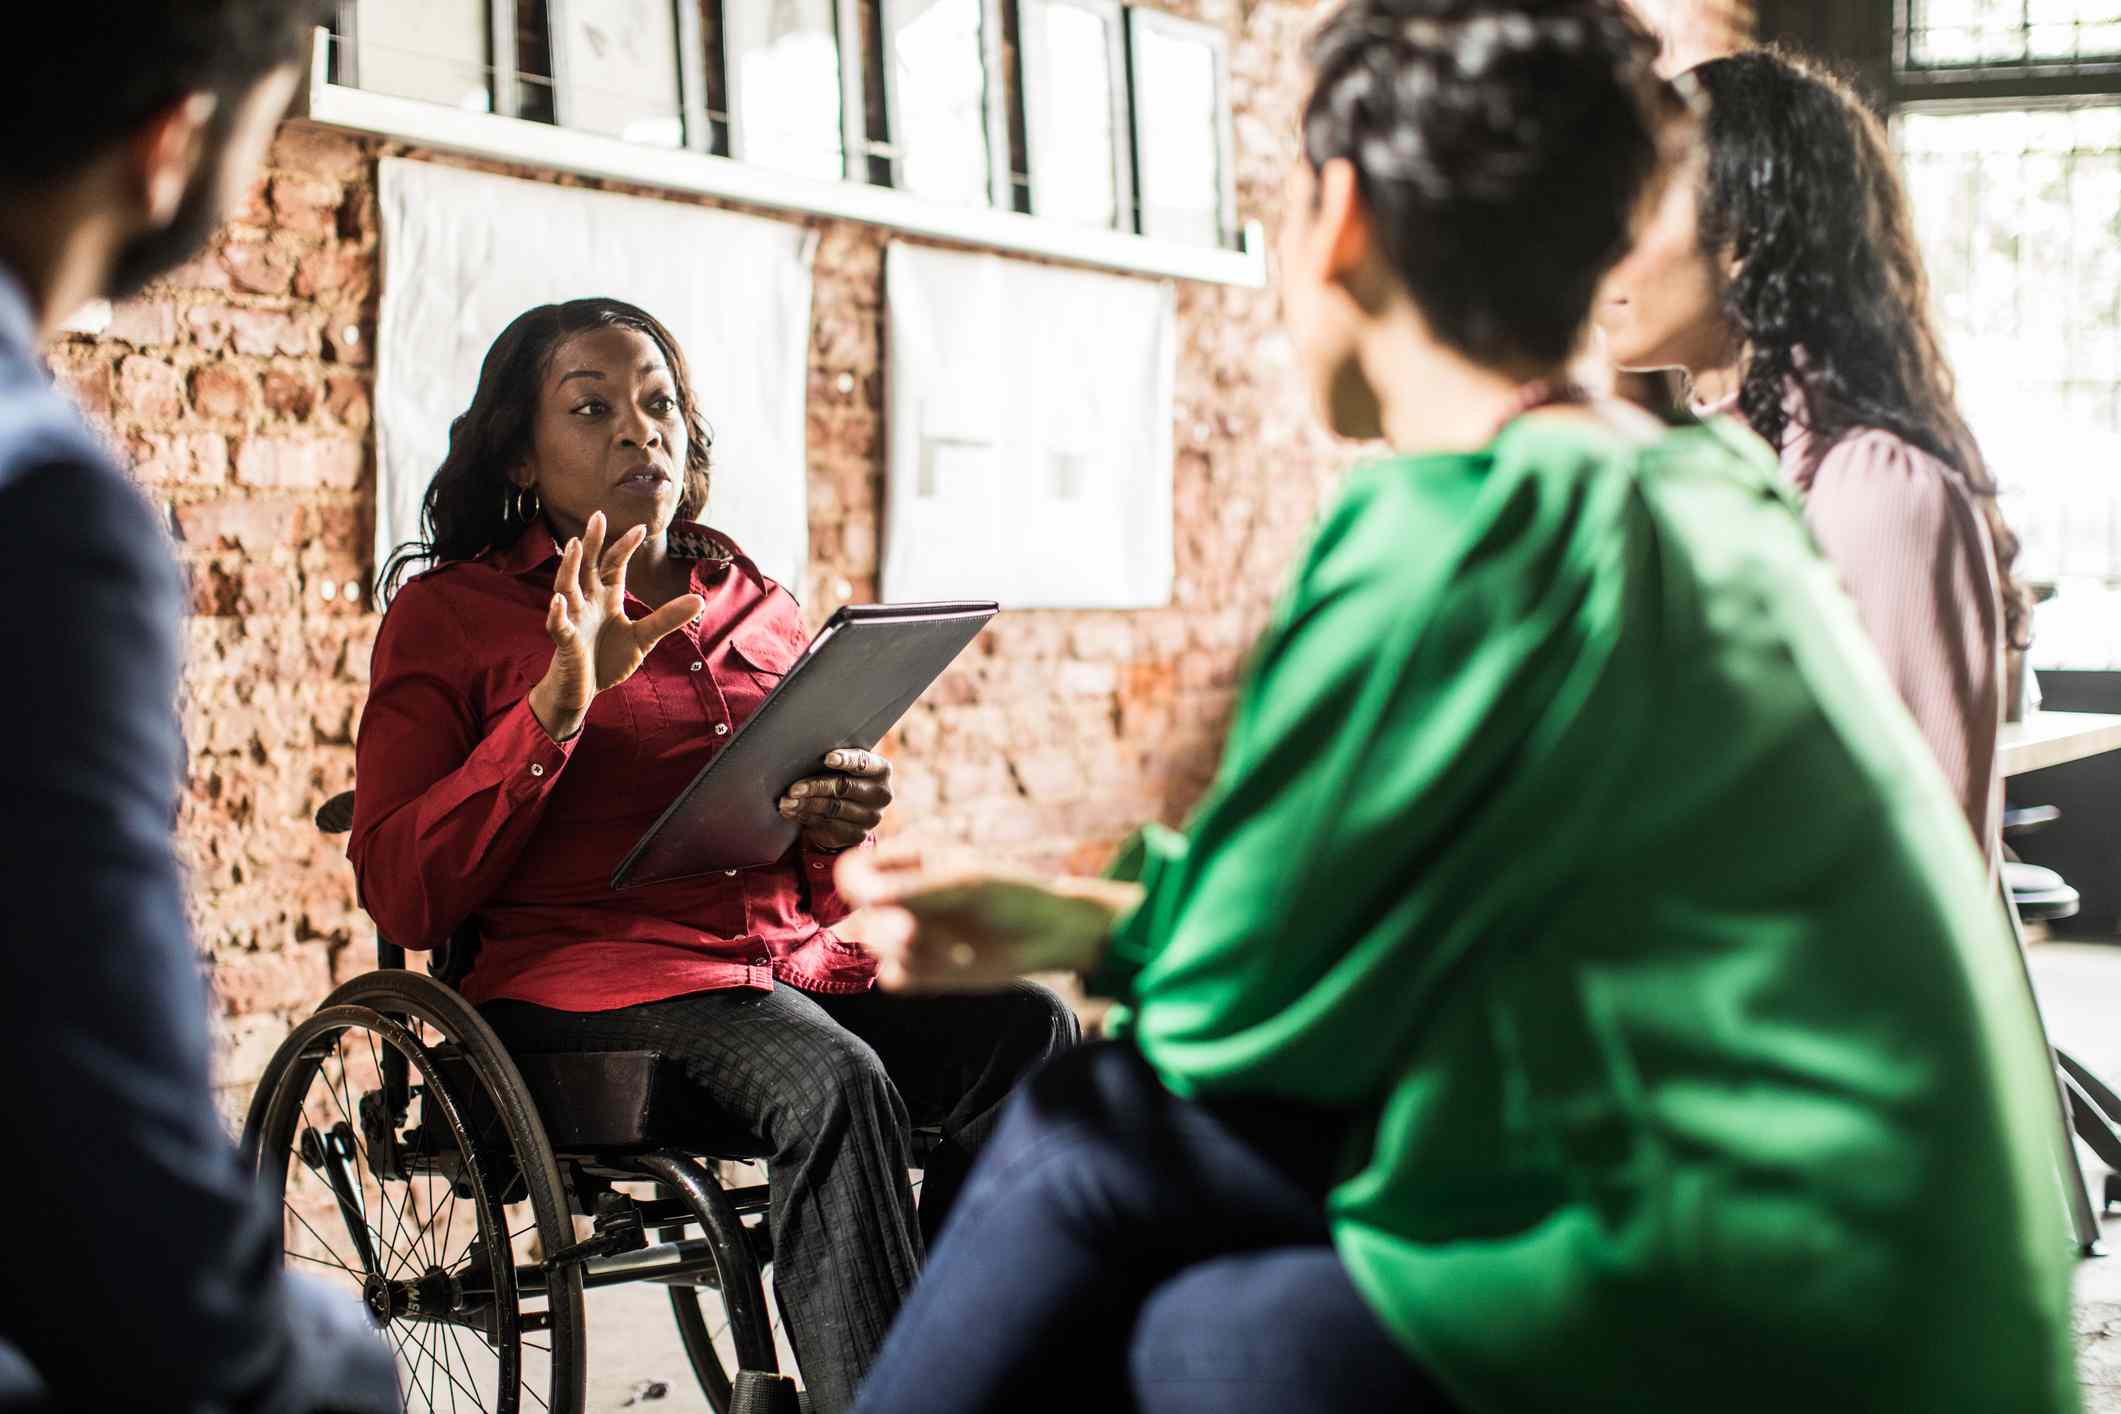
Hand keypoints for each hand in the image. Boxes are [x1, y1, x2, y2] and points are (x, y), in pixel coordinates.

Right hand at [527, 510, 703, 740]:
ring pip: (566, 588)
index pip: (613, 565)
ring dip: (569, 567)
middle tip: (598, 516)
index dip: (624, 547)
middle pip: (587, 566)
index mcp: (605, 597)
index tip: (641, 527)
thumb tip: (699, 600)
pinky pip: (558, 625)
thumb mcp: (644, 637)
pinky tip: (558, 601)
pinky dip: (557, 613)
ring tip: (573, 545)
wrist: (583, 690)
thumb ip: (667, 618)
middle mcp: (586, 602)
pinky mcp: (565, 642)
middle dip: (591, 543)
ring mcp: (573, 619)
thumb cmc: (608, 658)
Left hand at [780, 749, 892, 851]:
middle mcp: (881, 794)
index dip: (846, 760)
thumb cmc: (843, 777)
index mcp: (881, 770)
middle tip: (793, 788)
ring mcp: (871, 817)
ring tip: (786, 801)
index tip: (827, 758)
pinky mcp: (857, 834)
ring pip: (833, 808)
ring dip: (806, 804)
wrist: (850, 811)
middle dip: (816, 786)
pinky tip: (792, 812)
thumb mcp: (844, 766)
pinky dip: (806, 817)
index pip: (863, 763)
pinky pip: (828, 825)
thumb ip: (833, 760)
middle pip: (844, 787)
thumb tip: (802, 757)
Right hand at [835, 851, 1141, 991]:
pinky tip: (951, 966)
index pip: (854, 869)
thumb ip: (913, 890)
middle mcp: (902, 896)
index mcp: (908, 861)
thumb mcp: (965, 885)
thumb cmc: (1012, 895)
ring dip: (910, 951)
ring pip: (875, 946)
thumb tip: (862, 896)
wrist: (1048, 935)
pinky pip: (891, 977)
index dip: (855, 885)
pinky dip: (914, 975)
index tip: (873, 898)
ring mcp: (909, 932)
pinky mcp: (920, 967)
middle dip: (892, 926)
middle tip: (924, 931)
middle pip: (860, 914)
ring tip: (953, 947)